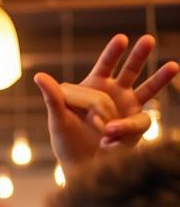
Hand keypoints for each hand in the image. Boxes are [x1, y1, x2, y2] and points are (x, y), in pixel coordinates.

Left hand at [35, 34, 178, 174]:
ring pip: (148, 89)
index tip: (121, 39)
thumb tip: (39, 76)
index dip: (113, 53)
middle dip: (139, 55)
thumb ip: (53, 97)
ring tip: (174, 65)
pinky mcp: (135, 126)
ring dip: (160, 78)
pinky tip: (108, 137)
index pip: (106, 65)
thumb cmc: (67, 142)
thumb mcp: (58, 119)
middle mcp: (115, 93)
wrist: (79, 167)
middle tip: (148, 40)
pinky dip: (123, 128)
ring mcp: (128, 108)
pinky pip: (137, 122)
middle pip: (131, 70)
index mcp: (95, 87)